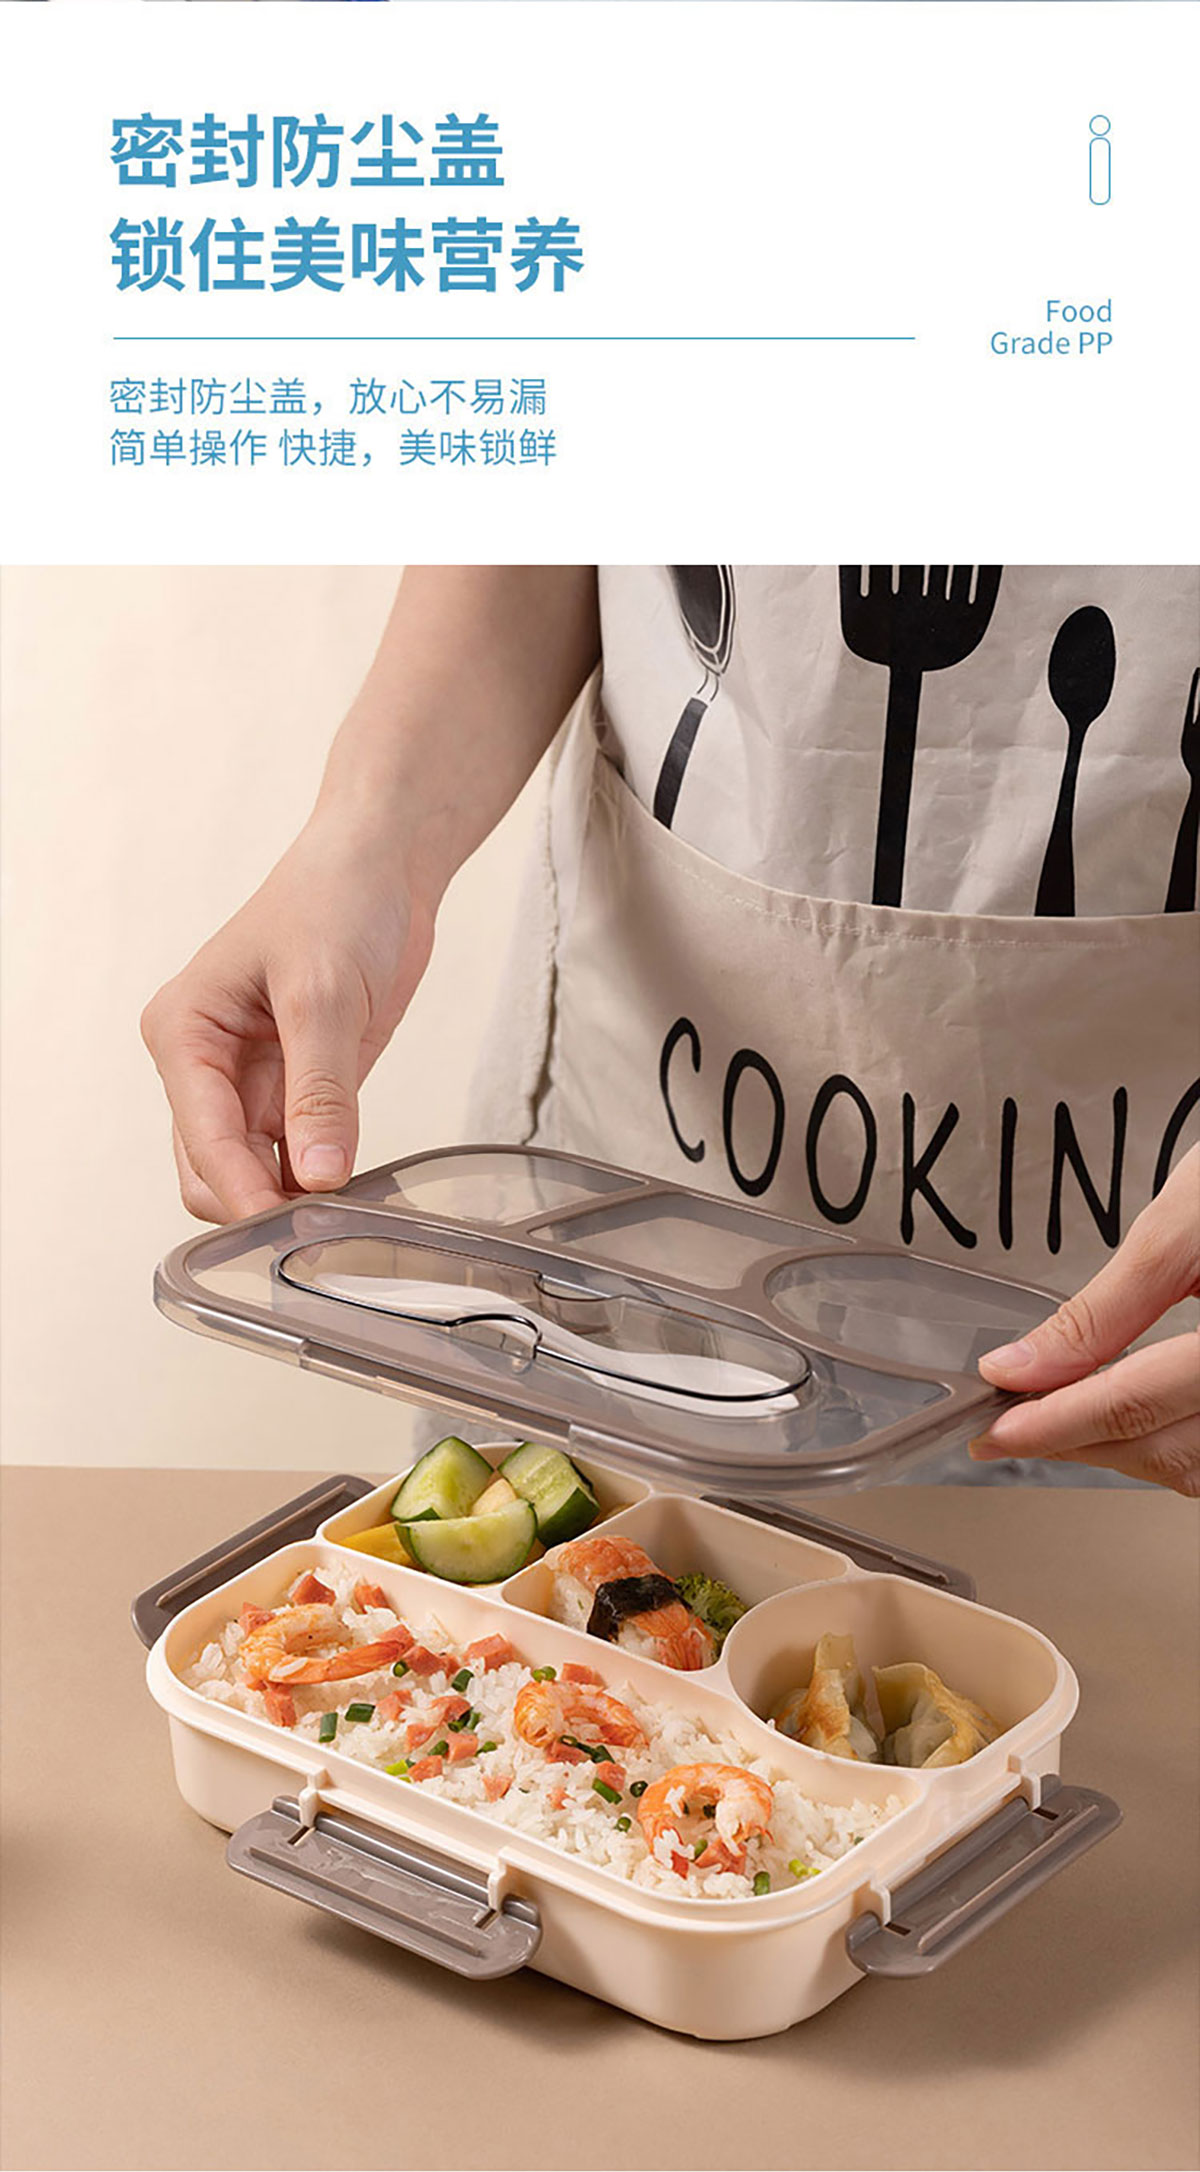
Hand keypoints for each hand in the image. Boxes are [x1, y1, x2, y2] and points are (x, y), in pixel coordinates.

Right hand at [141, 811, 433, 1221]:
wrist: (379, 867)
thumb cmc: (334, 902)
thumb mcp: (324, 995)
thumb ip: (322, 1092)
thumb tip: (318, 1175)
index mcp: (184, 1032)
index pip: (202, 1139)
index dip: (244, 1191)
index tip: (293, 1227)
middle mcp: (204, 1064)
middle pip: (211, 1171)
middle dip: (259, 1203)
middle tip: (324, 1227)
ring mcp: (249, 1081)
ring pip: (250, 1172)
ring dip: (290, 1198)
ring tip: (344, 1214)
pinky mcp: (295, 1088)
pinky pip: (294, 1156)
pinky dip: (318, 1178)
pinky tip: (353, 1190)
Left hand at [972, 1145, 1199, 1494]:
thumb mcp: (1179, 1228)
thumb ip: (1101, 1309)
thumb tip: (1022, 1364)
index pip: (1135, 1403)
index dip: (1055, 1425)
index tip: (995, 1430)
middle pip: (1165, 1450)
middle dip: (1076, 1442)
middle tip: (1006, 1426)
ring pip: (1189, 1465)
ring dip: (1117, 1451)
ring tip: (1051, 1421)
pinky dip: (1159, 1442)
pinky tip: (1116, 1419)